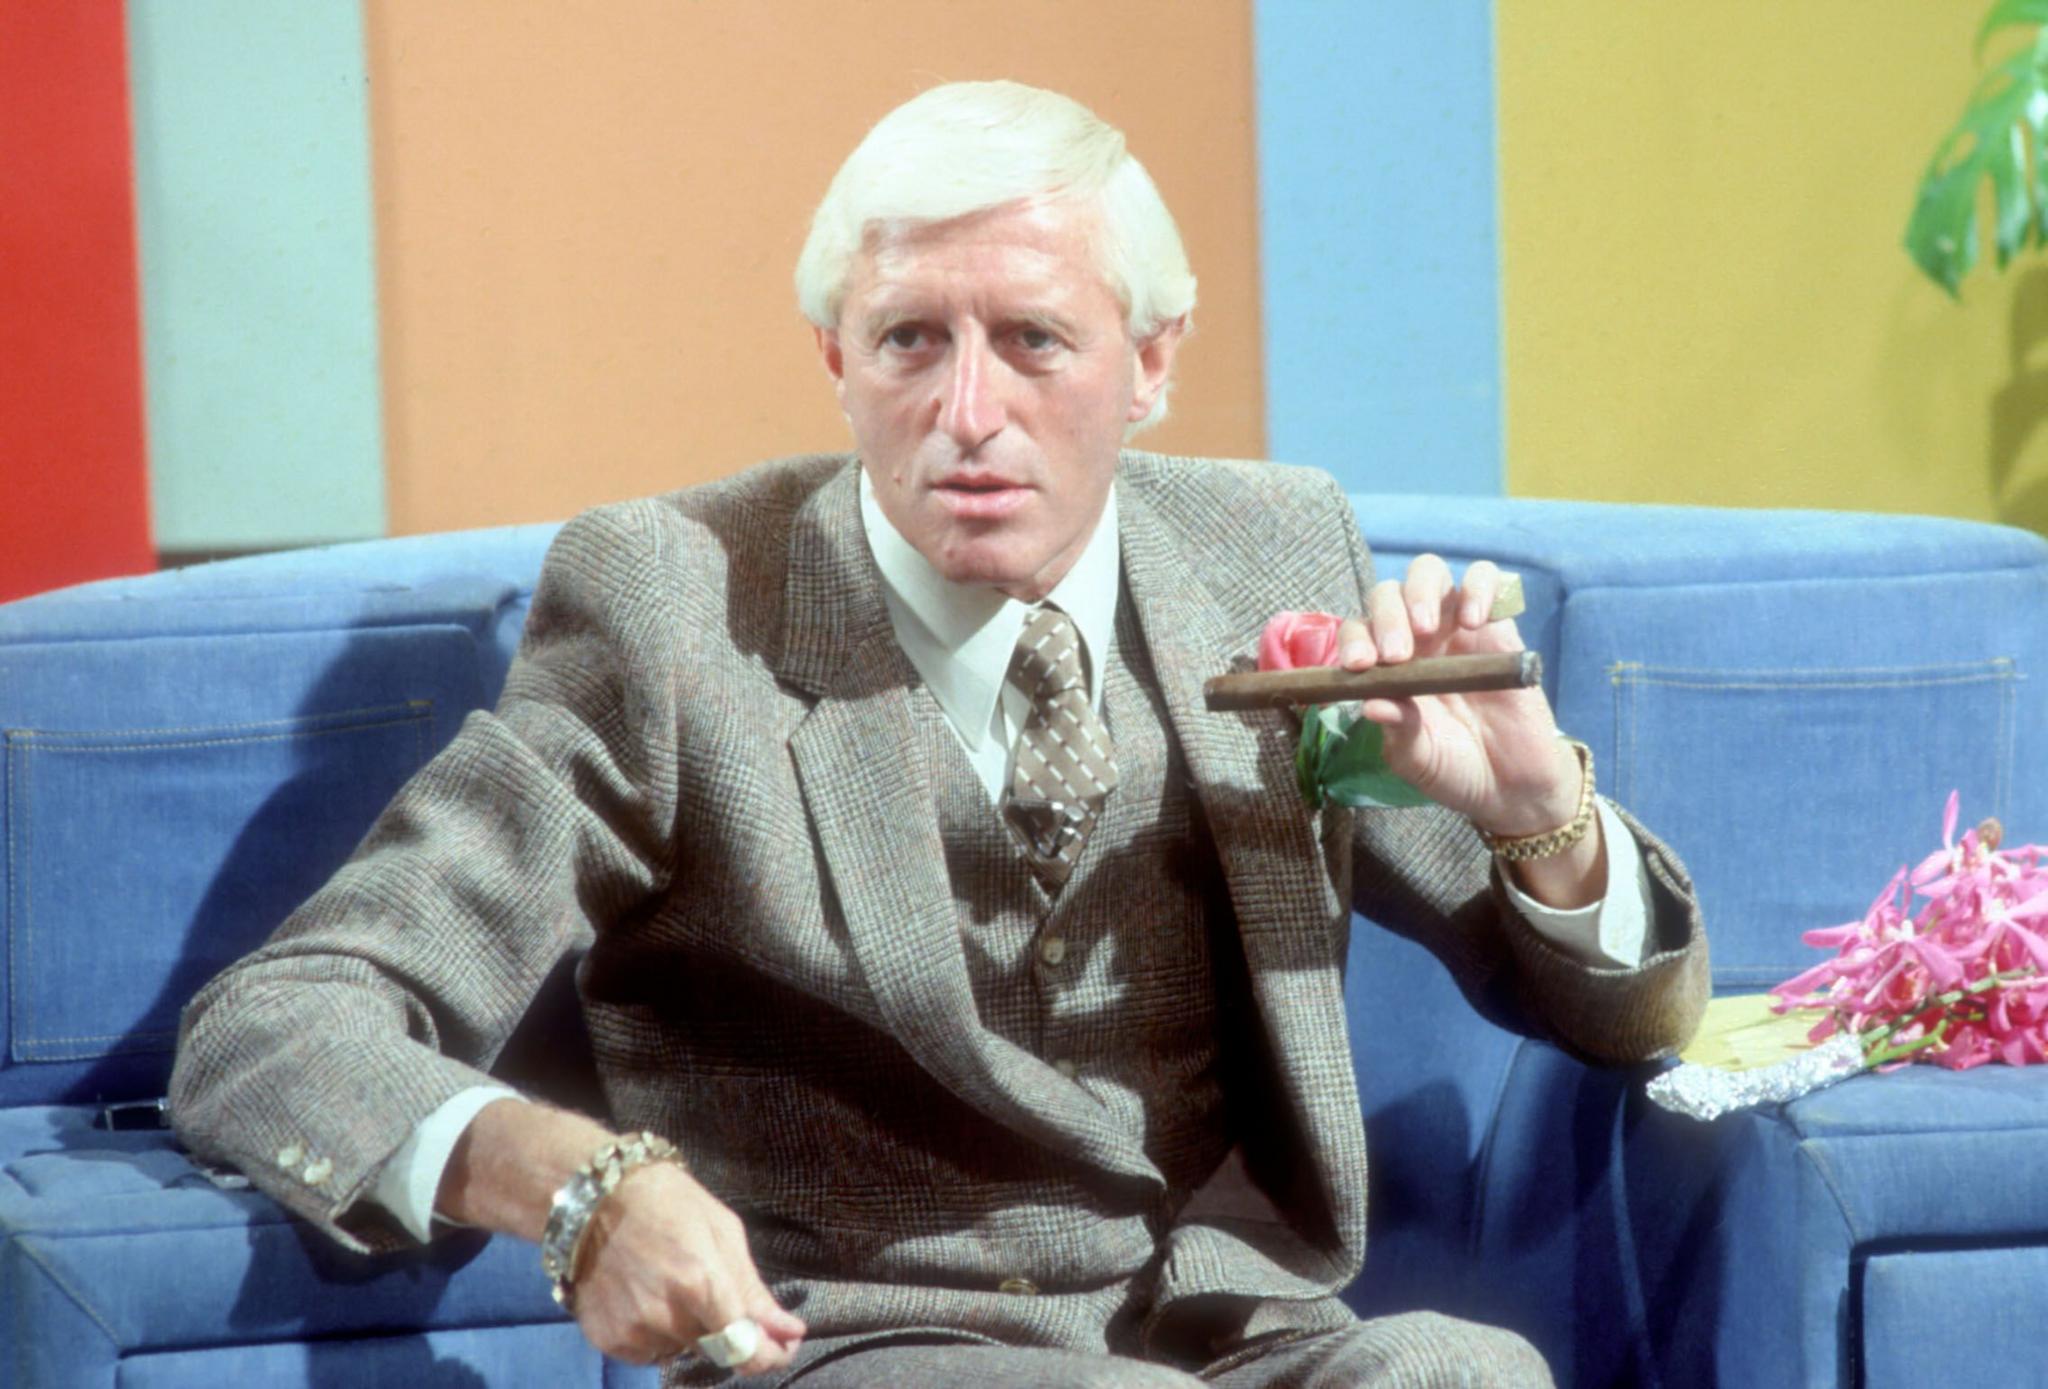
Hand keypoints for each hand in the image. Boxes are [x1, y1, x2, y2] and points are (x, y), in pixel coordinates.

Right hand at [571, 1160, 806, 1372]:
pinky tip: (647, 1297)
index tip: (780, 1348)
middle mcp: (666, 1316)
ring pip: (681, 1349)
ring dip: (689, 1329)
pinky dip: (657, 1334)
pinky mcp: (607, 1340)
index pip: (744, 1349)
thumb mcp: (723, 1231)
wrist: (593, 1197)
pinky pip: (649, 1352)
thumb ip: (754, 1290)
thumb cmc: (668, 1202)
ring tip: (671, 1283)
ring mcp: (633, 1331)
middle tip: (713, 1292)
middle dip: (726, 1330)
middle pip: (715, 1348)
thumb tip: (790, 1332)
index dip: (768, 1356)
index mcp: (701, 1283)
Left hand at [1336, 555, 1583, 840]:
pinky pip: (1487, 578)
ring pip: (1429, 573)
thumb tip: (1372, 704)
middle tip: (1397, 656)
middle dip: (1385, 616)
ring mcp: (1455, 627)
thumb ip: (1398, 731)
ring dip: (1421, 591)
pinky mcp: (1498, 625)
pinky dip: (1478, 586)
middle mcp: (1415, 639)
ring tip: (1427, 627)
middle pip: (1388, 594)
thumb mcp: (1417, 758)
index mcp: (1385, 667)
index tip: (1360, 667)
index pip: (1358, 632)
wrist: (1509, 785)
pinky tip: (1474, 619)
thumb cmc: (1452, 768)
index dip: (1354, 641)